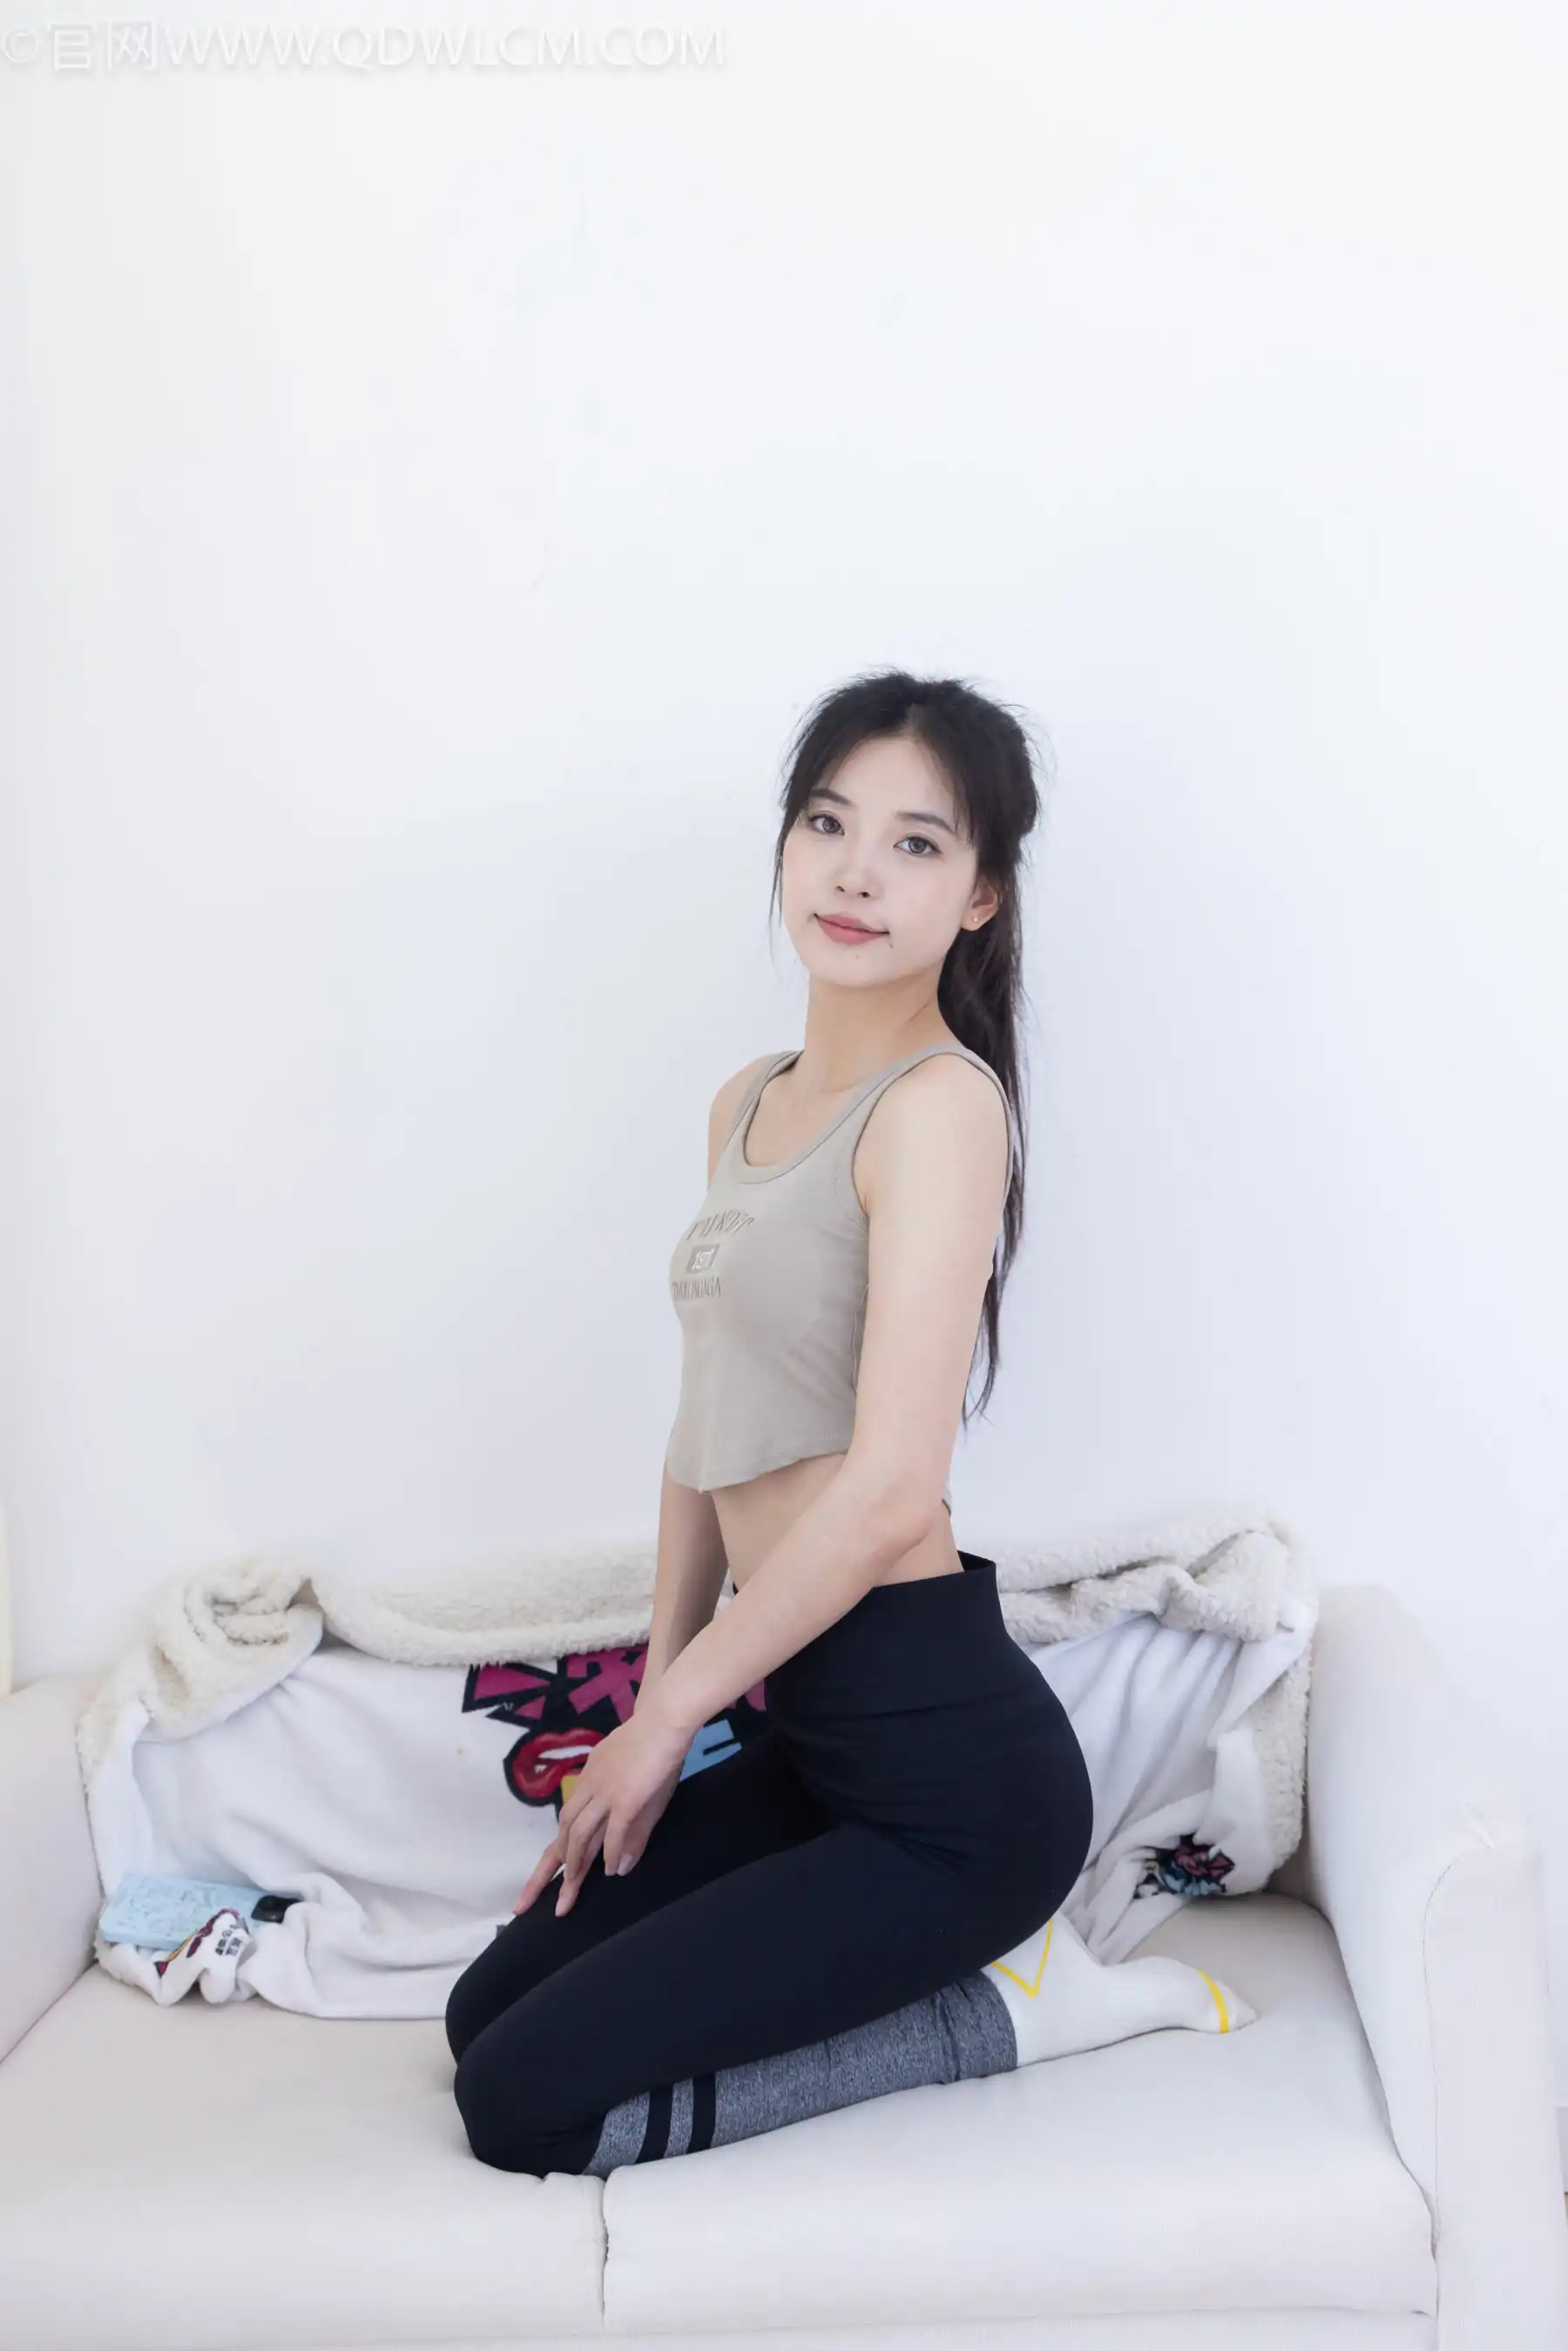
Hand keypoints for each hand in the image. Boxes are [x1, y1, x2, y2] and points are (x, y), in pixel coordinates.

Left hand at [512, 1702, 692, 1918]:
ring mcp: (606, 1793)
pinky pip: (613, 1830)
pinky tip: (608, 1873)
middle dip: (544, 1873)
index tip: (536, 1884)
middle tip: (525, 1905)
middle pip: (563, 1834)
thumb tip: (616, 1867)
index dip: (552, 1856)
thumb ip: (628, 1828)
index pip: (565, 1824)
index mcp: (588, 1782)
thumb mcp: (638, 1790)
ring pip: (580, 1835)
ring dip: (574, 1867)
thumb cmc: (655, 1749)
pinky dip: (608, 1853)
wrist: (666, 1719)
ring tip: (568, 1896)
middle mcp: (590, 1788)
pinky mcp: (626, 1797)